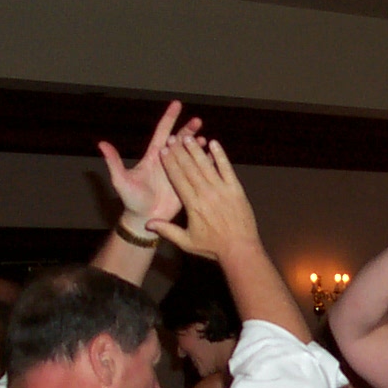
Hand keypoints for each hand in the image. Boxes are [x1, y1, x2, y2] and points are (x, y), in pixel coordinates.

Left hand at [98, 100, 201, 229]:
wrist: (144, 219)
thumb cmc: (131, 200)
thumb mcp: (121, 180)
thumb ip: (114, 161)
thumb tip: (101, 144)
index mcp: (153, 156)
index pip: (163, 132)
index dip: (169, 117)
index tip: (177, 104)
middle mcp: (167, 161)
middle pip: (179, 140)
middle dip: (188, 129)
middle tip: (197, 121)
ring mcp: (177, 172)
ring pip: (190, 154)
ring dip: (197, 146)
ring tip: (205, 140)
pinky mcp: (185, 184)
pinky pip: (196, 170)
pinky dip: (204, 162)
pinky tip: (211, 158)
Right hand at [147, 135, 259, 261]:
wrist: (240, 250)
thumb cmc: (213, 247)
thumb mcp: (187, 242)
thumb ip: (167, 231)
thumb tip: (147, 224)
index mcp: (193, 205)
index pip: (178, 179)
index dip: (170, 163)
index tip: (164, 151)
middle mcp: (207, 194)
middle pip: (190, 168)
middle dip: (180, 152)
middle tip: (172, 138)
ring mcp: (223, 190)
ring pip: (207, 165)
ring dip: (196, 150)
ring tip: (188, 137)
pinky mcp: (236, 190)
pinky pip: (227, 169)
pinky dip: (220, 156)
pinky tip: (213, 143)